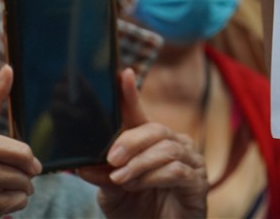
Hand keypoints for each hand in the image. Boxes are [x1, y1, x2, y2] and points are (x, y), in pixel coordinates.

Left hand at [77, 69, 207, 218]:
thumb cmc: (138, 210)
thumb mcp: (113, 193)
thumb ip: (102, 177)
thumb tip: (82, 165)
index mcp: (152, 143)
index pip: (139, 114)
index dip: (131, 94)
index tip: (122, 74)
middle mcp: (174, 146)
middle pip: (155, 129)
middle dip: (131, 140)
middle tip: (112, 157)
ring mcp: (190, 162)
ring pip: (166, 149)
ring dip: (139, 163)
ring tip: (121, 178)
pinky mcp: (197, 182)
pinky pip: (176, 170)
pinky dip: (152, 176)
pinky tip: (137, 185)